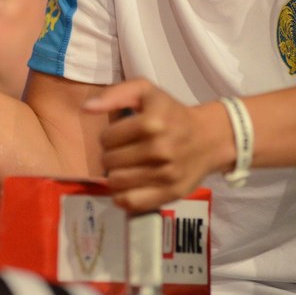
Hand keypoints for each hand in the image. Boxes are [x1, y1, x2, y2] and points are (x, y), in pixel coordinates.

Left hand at [82, 79, 222, 212]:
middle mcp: (159, 149)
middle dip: (111, 156)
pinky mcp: (171, 193)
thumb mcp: (146, 92)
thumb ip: (115, 94)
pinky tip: (127, 187)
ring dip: (115, 176)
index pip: (106, 138)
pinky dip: (123, 197)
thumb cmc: (172, 113)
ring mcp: (166, 174)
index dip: (108, 136)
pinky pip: (132, 202)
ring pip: (116, 183)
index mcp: (152, 123)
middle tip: (122, 152)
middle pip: (109, 161)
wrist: (209, 138)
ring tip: (125, 167)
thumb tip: (86, 108)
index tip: (119, 135)